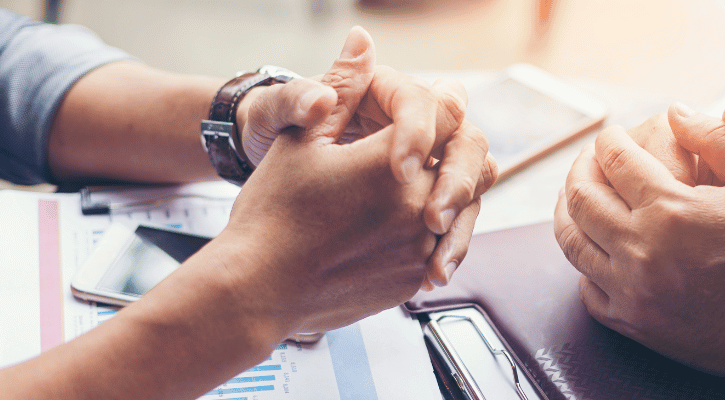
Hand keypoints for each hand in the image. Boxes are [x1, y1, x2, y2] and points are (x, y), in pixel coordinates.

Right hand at [238, 27, 495, 289]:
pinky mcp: (413, 278)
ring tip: (407, 188)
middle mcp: (418, 207)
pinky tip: (394, 226)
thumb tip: (362, 43)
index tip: (423, 109)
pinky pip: (441, 245)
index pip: (447, 114)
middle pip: (467, 159)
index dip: (436, 105)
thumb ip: (343, 88)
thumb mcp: (301, 139)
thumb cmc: (271, 215)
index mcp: (393, 165)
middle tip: (420, 152)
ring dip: (445, 191)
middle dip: (449, 149)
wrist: (257, 288)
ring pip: (463, 205)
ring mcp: (419, 247)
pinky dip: (429, 231)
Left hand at [553, 90, 724, 397]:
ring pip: (573, 242)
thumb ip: (718, 135)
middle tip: (589, 159)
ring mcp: (631, 290)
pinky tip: (598, 248)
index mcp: (671, 209)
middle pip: (582, 197)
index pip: (616, 159)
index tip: (613, 135)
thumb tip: (675, 109)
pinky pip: (586, 288)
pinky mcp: (632, 322)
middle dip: (581, 168)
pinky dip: (585, 264)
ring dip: (569, 212)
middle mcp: (641, 250)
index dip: (610, 140)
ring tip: (579, 196)